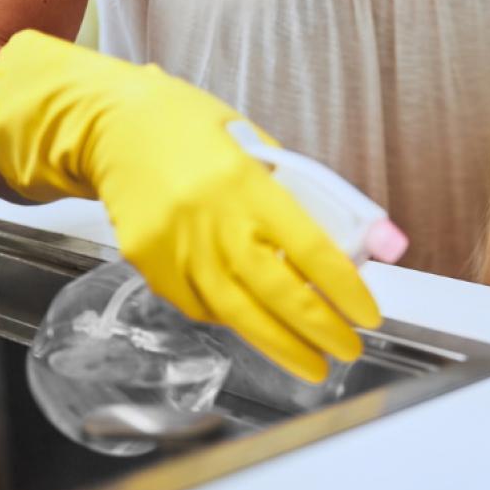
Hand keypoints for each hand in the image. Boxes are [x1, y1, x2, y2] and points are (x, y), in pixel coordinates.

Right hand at [0, 30, 378, 381]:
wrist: (113, 125)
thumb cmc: (195, 131)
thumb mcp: (263, 148)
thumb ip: (313, 196)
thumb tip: (377, 242)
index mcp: (248, 183)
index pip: (311, 249)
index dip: (345, 290)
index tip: (368, 315)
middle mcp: (211, 219)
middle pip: (277, 292)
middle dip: (319, 331)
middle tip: (349, 352)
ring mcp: (176, 246)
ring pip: (238, 313)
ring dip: (281, 346)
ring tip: (313, 365)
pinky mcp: (148, 263)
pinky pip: (200, 307)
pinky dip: (234, 322)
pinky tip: (260, 329)